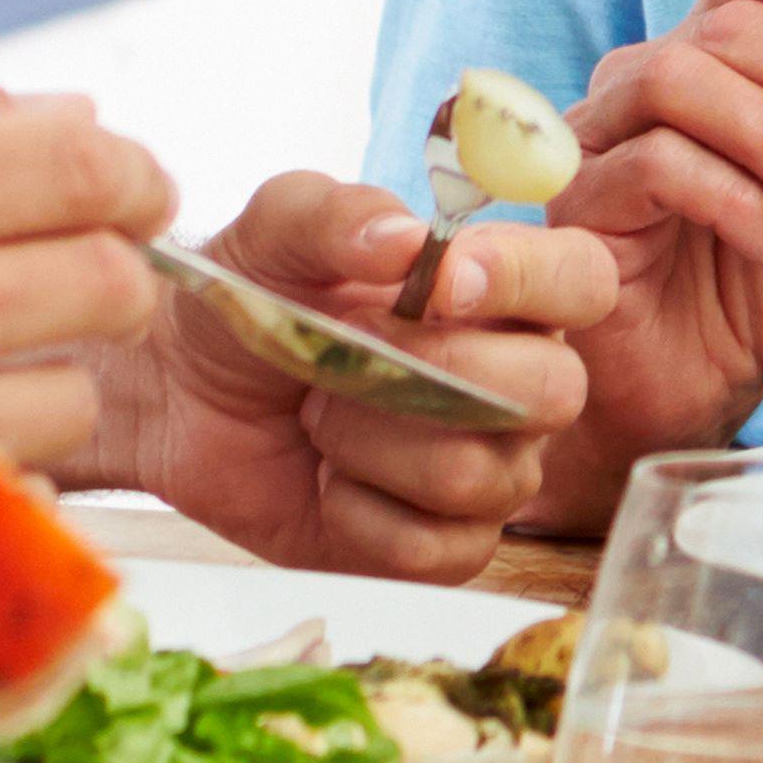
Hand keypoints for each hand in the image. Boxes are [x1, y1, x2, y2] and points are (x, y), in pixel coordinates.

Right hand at [0, 81, 177, 635]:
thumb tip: (73, 110)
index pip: (86, 165)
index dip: (133, 180)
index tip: (132, 199)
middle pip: (116, 280)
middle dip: (103, 284)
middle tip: (56, 299)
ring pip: (82, 397)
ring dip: (42, 393)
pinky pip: (34, 493)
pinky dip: (0, 479)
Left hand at [94, 172, 614, 574]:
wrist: (180, 396)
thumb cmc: (249, 300)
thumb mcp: (274, 230)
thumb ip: (337, 214)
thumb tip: (405, 239)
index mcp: (501, 290)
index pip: (581, 278)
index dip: (529, 281)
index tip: (443, 283)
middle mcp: (518, 380)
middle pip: (555, 390)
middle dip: (436, 373)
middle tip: (348, 351)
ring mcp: (491, 468)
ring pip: (481, 475)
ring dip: (371, 443)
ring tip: (319, 415)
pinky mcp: (446, 546)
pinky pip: (435, 548)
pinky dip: (358, 513)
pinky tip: (326, 481)